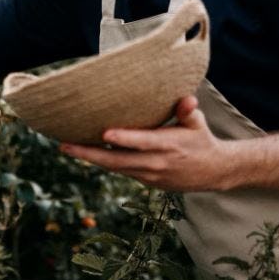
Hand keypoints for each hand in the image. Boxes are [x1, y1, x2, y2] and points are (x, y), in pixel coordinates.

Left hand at [59, 95, 235, 191]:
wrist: (213, 172)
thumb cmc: (201, 139)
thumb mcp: (198, 124)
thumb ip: (188, 111)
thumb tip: (187, 98)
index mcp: (169, 145)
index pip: (143, 142)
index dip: (124, 139)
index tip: (104, 133)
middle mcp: (157, 163)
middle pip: (119, 161)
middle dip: (90, 154)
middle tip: (65, 146)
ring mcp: (150, 175)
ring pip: (116, 168)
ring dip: (91, 159)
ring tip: (67, 148)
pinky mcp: (147, 181)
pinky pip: (121, 171)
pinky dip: (103, 163)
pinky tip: (86, 153)